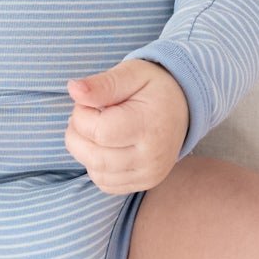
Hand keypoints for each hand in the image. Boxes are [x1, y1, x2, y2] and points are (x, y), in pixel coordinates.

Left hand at [64, 59, 188, 194]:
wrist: (184, 107)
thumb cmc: (154, 87)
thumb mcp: (131, 74)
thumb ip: (102, 84)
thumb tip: (73, 89)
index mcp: (149, 127)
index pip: (98, 132)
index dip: (81, 115)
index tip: (88, 102)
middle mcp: (152, 157)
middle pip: (94, 157)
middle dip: (77, 134)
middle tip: (86, 114)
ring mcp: (149, 174)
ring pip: (96, 172)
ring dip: (84, 150)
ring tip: (96, 128)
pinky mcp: (144, 184)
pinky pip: (105, 183)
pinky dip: (96, 166)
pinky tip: (105, 146)